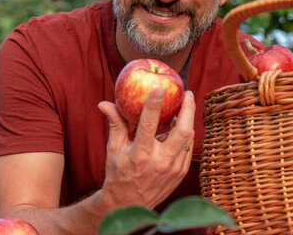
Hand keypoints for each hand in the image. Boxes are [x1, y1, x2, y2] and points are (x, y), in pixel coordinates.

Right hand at [97, 87, 194, 208]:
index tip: (160, 88)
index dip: (155, 105)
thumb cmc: (119, 173)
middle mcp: (160, 162)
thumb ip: (115, 124)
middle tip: (187, 93)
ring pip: (188, 138)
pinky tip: (181, 125)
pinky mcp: (181, 174)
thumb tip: (104, 103)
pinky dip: (186, 135)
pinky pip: (188, 148)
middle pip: (182, 131)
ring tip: (184, 106)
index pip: (149, 125)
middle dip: (188, 109)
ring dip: (188, 120)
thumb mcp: (114, 150)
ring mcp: (173, 169)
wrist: (129, 205)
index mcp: (140, 155)